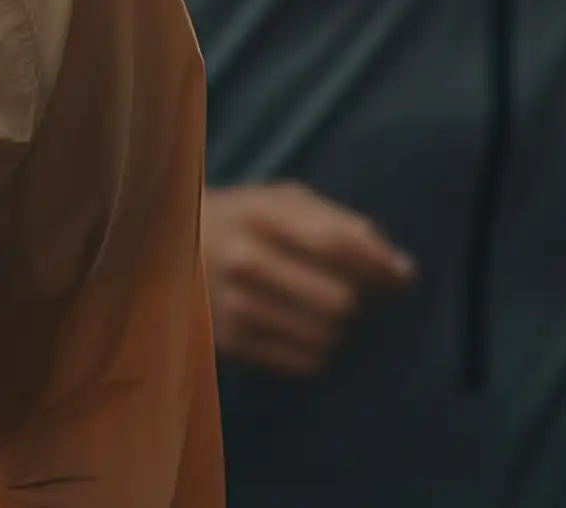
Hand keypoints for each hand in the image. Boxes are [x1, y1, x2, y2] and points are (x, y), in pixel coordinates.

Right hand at [202, 181, 414, 376]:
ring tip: (326, 314)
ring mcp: (234, 306)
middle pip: (341, 300)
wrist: (164, 248)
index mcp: (263, 214)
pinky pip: (305, 363)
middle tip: (355, 295)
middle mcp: (246, 260)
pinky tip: (304, 332)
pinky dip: (318, 352)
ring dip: (340, 330)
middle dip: (361, 302)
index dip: (383, 265)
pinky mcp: (230, 343)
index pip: (342, 244)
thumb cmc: (242, 221)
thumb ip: (341, 225)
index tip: (401, 276)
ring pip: (326, 337)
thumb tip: (401, 270)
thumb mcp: (282, 201)